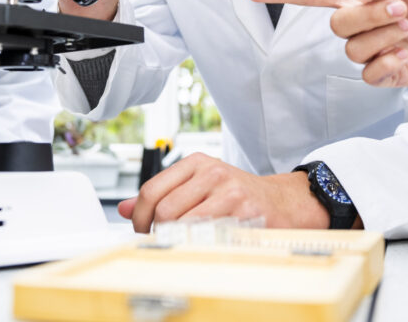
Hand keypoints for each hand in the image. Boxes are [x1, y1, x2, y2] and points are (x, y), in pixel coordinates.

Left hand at [117, 153, 327, 231]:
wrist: (283, 202)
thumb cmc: (238, 194)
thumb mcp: (199, 185)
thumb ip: (163, 194)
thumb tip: (124, 209)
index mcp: (196, 162)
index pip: (152, 190)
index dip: (140, 217)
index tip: (141, 231)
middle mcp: (211, 171)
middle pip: (164, 210)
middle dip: (158, 233)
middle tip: (163, 242)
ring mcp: (228, 190)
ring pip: (183, 223)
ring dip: (177, 241)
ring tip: (183, 244)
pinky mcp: (243, 210)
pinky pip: (207, 234)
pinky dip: (198, 245)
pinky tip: (203, 245)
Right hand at [248, 0, 407, 86]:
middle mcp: (357, 24)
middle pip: (337, 25)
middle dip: (371, 16)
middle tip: (402, 10)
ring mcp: (368, 50)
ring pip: (353, 49)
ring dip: (384, 36)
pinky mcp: (382, 73)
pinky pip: (367, 73)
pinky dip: (386, 62)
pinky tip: (404, 54)